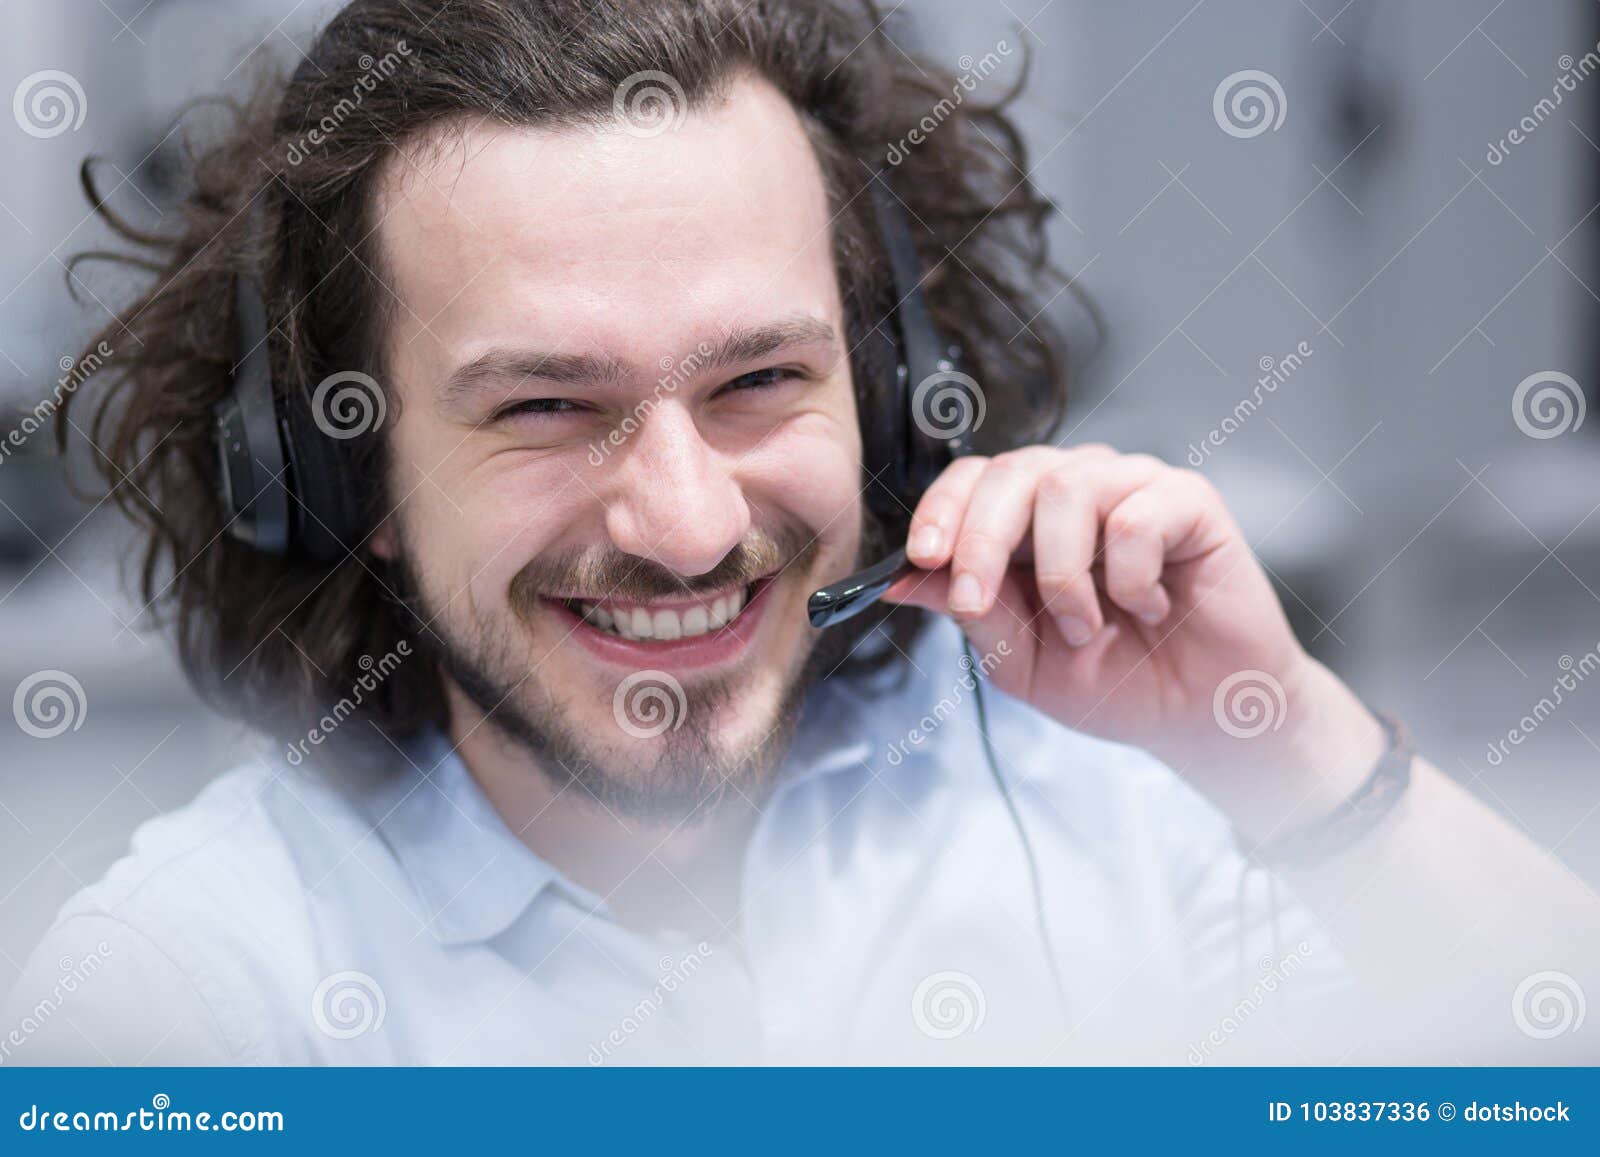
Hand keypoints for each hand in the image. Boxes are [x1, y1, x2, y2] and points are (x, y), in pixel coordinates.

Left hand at [882, 444, 1383, 828]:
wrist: (1197, 716)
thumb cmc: (1113, 681)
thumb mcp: (1019, 658)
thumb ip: (968, 611)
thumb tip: (898, 578)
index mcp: (1028, 518)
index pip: (973, 479)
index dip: (942, 510)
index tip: (922, 558)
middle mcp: (1077, 488)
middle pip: (1012, 472)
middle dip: (980, 539)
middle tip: (975, 599)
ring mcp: (1133, 487)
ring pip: (1066, 488)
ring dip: (1061, 573)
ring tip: (1085, 626)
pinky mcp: (1189, 501)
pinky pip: (1136, 516)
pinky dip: (1129, 576)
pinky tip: (1149, 607)